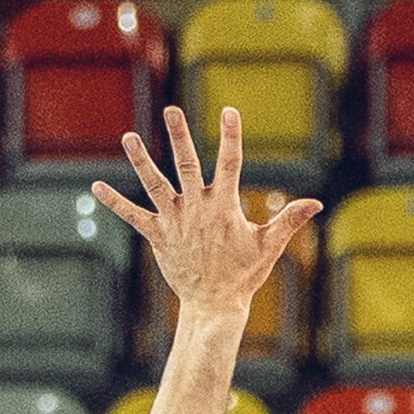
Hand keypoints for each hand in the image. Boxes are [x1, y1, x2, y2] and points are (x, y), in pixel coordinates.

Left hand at [93, 107, 321, 319]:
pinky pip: (133, 217)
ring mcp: (175, 222)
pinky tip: (95, 186)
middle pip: (187, 165)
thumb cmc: (243, 274)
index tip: (229, 111)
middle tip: (172, 108)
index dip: (231, 136)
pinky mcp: (158, 236)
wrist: (215, 305)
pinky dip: (115, 202)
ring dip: (140, 161)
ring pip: (155, 185)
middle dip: (180, 136)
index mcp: (224, 207)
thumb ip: (290, 220)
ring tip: (128, 136)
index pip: (230, 164)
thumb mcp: (268, 246)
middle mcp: (197, 209)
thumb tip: (317, 203)